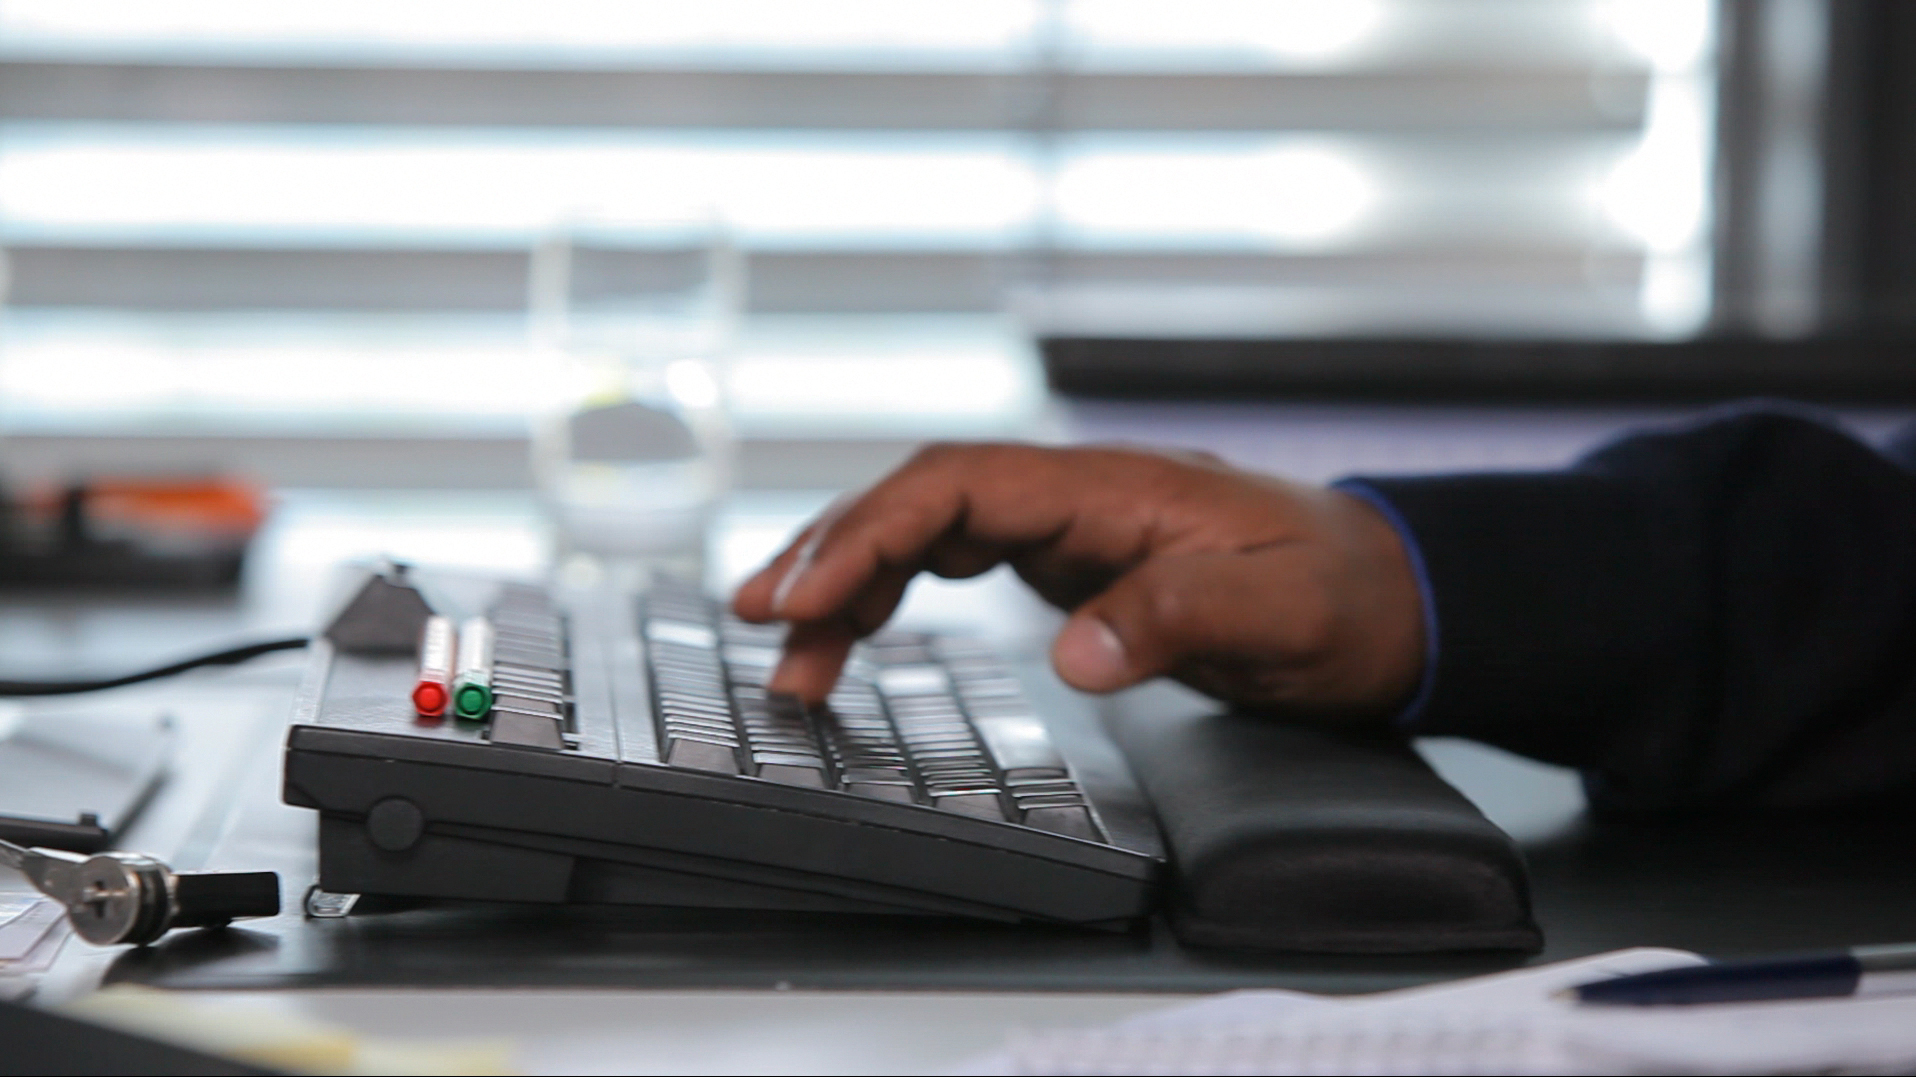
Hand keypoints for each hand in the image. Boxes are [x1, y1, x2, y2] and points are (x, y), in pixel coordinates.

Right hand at [731, 443, 1426, 725]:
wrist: (1395, 597)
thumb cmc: (1347, 598)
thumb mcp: (1281, 615)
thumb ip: (1176, 619)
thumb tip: (1072, 653)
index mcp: (1118, 488)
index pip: (959, 482)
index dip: (870, 531)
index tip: (806, 596)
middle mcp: (1081, 493)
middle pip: (922, 496)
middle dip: (831, 552)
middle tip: (759, 623)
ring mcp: (1073, 524)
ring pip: (929, 526)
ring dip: (852, 578)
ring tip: (790, 650)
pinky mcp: (1075, 560)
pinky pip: (958, 556)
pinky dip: (897, 589)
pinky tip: (861, 626)